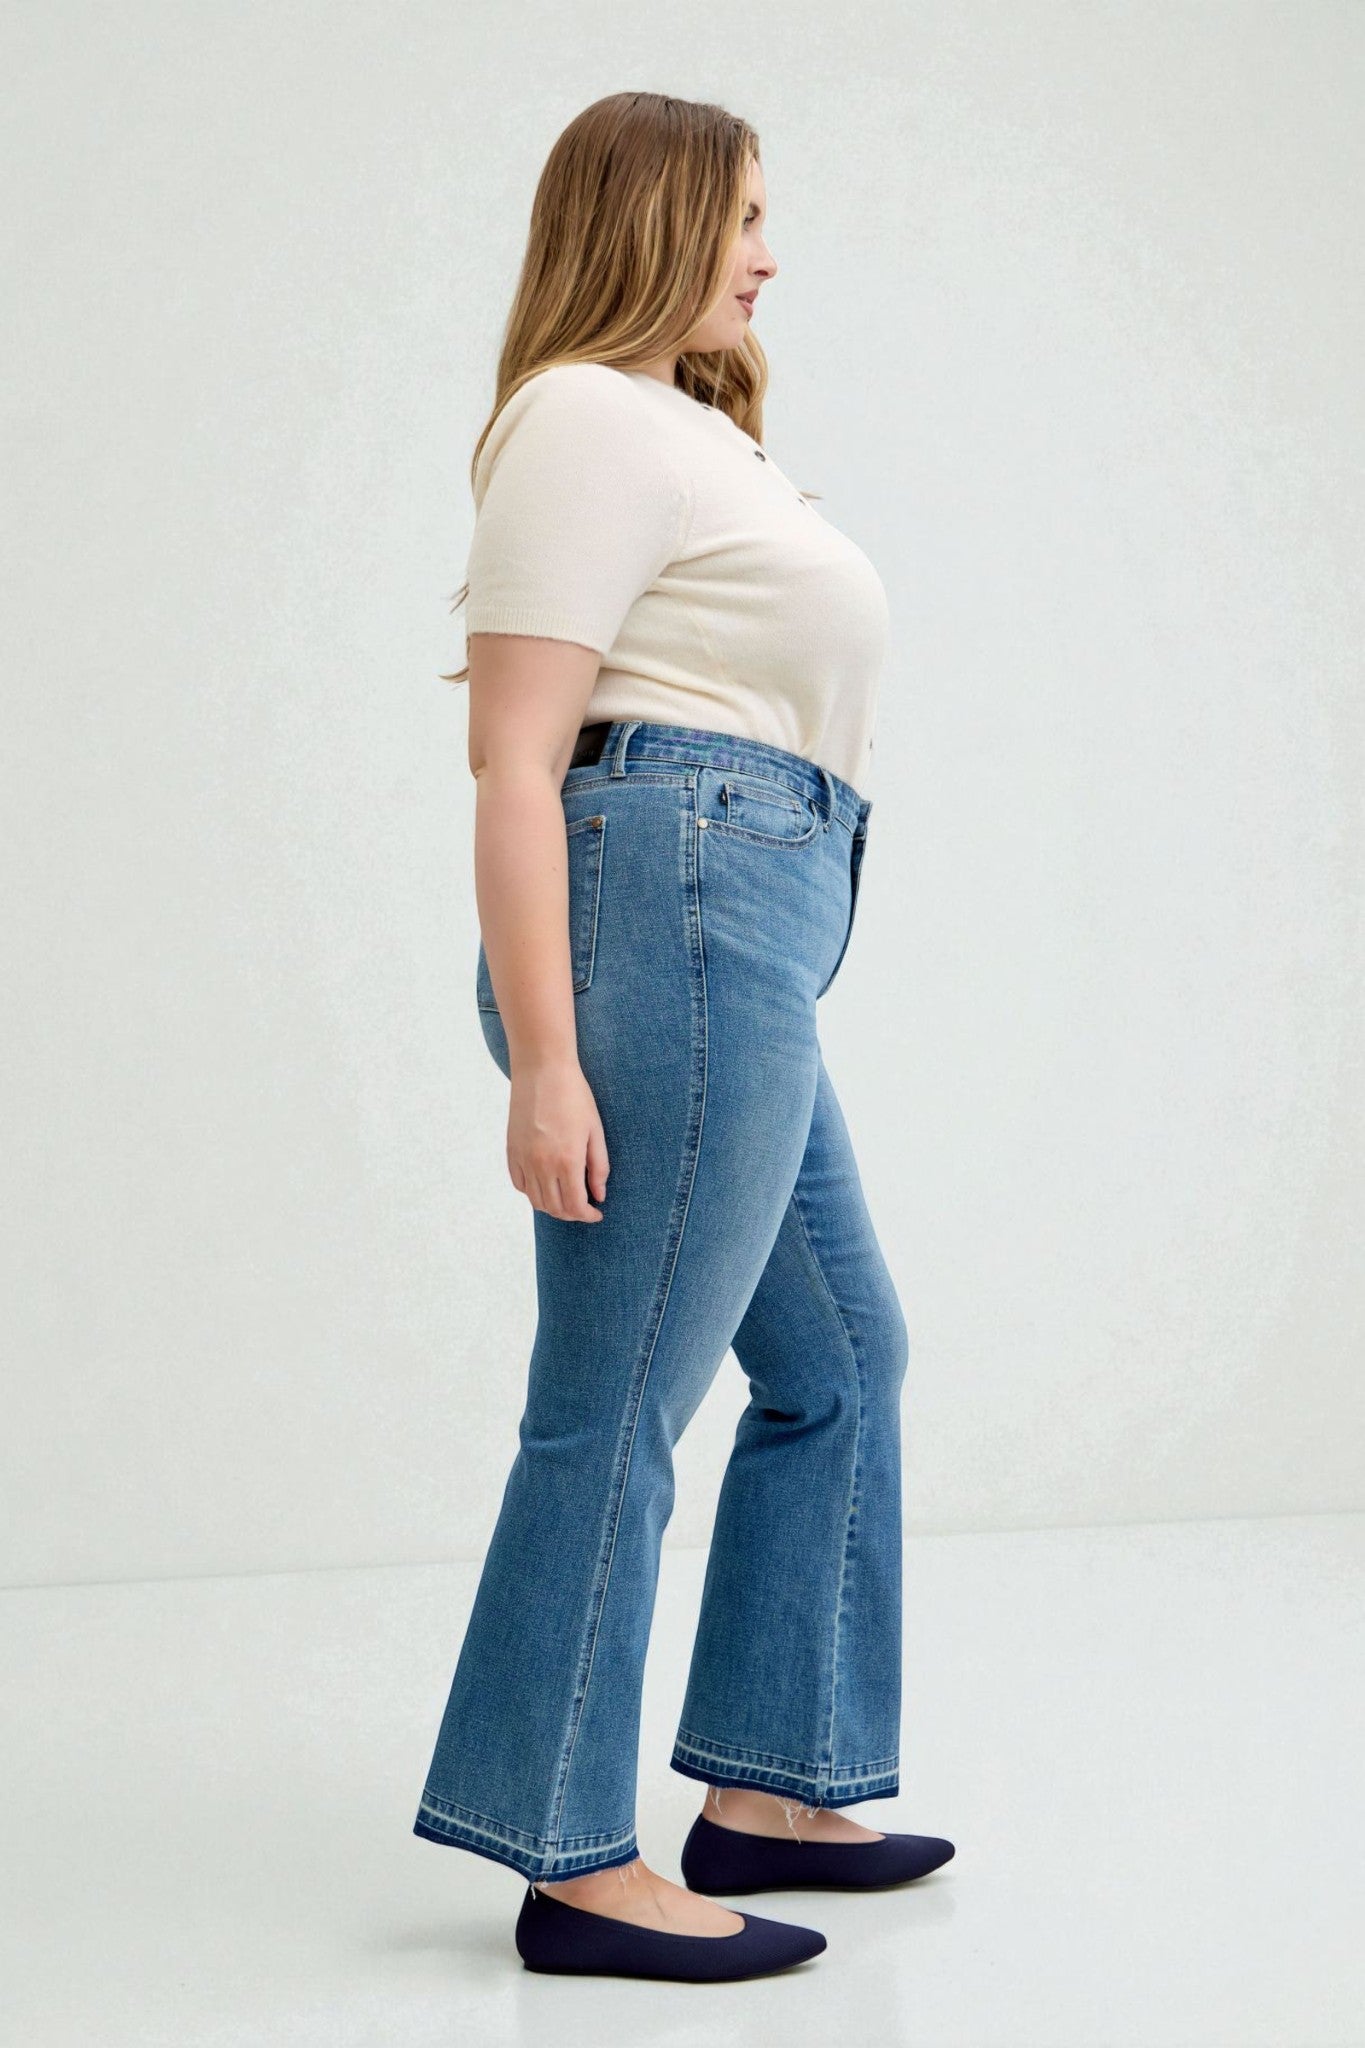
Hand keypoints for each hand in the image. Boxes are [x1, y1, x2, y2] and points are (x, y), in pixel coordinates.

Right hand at [505, 1057, 609, 1220]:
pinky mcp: (512, 1150)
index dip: (587, 1216)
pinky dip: (532, 1192)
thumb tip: (599, 1195)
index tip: (596, 1213)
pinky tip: (545, 1184)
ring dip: (552, 1206)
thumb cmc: (575, 1096)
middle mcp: (542, 1164)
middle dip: (572, 1214)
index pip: (575, 1206)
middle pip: (555, 1208)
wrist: (542, 1070)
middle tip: (584, 1208)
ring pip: (535, 1200)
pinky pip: (519, 1183)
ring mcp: (524, 1159)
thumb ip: (599, 1167)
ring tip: (566, 1198)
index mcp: (568, 1161)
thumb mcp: (595, 1131)